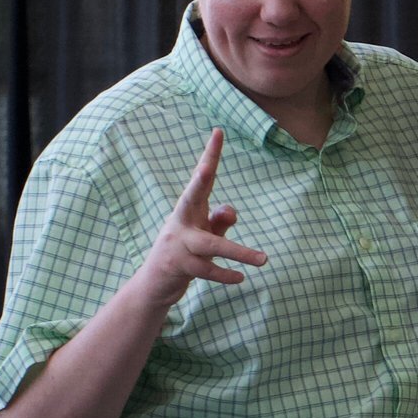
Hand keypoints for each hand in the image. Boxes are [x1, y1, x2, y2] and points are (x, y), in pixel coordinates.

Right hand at [140, 130, 267, 302]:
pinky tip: (241, 278)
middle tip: (206, 167)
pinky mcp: (178, 266)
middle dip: (199, 181)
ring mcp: (178, 244)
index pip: (202, 178)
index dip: (210, 155)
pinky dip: (225, 274)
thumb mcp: (205, 234)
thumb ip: (220, 221)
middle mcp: (181, 222)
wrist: (153, 284)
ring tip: (264, 259)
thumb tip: (231, 209)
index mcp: (188, 209)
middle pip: (190, 196)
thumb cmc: (185, 253)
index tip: (219, 132)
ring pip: (211, 245)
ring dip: (238, 252)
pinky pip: (207, 269)